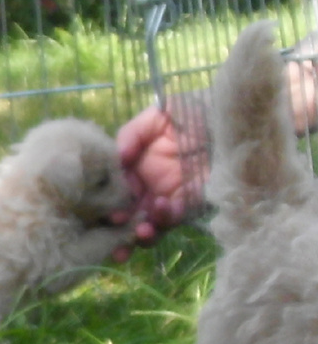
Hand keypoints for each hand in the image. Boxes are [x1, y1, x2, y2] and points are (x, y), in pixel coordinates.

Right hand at [109, 92, 210, 258]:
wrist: (236, 117)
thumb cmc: (197, 110)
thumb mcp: (161, 112)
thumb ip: (132, 132)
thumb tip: (117, 157)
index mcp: (136, 166)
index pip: (114, 188)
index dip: (107, 199)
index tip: (105, 203)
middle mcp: (148, 186)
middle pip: (126, 213)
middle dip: (117, 227)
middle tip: (116, 225)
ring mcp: (169, 197)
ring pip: (146, 223)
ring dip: (139, 233)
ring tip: (140, 230)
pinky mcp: (192, 205)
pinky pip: (173, 220)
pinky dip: (164, 219)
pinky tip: (163, 206)